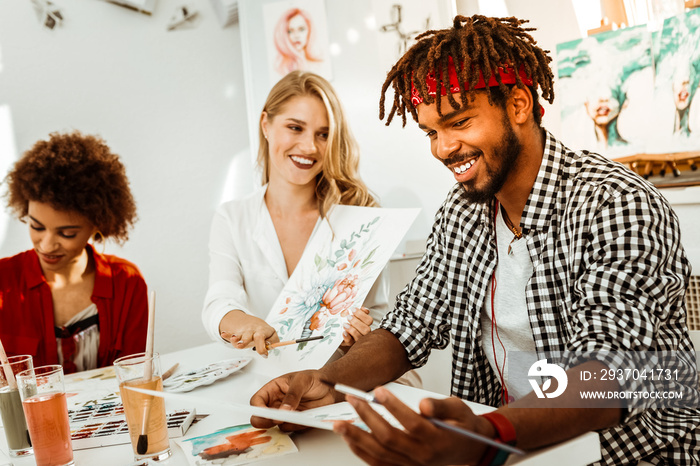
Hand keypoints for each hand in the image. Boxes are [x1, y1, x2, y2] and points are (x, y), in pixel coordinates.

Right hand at [219, 310, 278, 355]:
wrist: (254, 323)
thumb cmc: (263, 332)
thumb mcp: (272, 335)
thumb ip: (273, 342)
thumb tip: (268, 348)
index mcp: (261, 331)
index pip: (261, 338)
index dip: (262, 348)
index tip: (264, 355)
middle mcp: (252, 331)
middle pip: (248, 335)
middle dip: (244, 341)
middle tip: (241, 345)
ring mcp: (244, 332)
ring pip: (239, 335)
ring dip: (236, 338)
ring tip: (234, 339)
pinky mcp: (237, 333)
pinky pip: (231, 334)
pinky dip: (227, 335)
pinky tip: (224, 334)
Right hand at [249, 370, 337, 430]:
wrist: (329, 387)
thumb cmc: (314, 379)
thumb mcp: (302, 380)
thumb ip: (293, 395)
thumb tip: (283, 410)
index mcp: (273, 389)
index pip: (257, 401)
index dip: (258, 408)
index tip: (266, 412)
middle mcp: (276, 403)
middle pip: (261, 417)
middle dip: (266, 421)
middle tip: (278, 420)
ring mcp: (285, 413)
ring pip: (276, 426)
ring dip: (286, 423)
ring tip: (299, 414)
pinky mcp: (295, 421)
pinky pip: (292, 429)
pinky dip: (298, 426)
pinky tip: (307, 416)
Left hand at [333, 387, 491, 464]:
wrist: (469, 448)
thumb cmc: (462, 426)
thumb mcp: (459, 409)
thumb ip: (442, 406)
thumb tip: (424, 404)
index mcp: (437, 439)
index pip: (412, 424)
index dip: (394, 407)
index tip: (379, 391)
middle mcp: (422, 456)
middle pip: (389, 439)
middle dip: (367, 418)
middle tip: (353, 399)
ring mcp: (412, 464)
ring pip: (380, 454)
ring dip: (357, 438)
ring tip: (339, 424)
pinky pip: (379, 463)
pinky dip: (362, 452)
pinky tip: (350, 439)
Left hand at [340, 307, 372, 349]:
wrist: (338, 331)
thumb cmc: (347, 321)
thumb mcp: (351, 314)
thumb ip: (357, 311)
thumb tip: (362, 308)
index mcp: (365, 324)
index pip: (369, 320)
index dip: (362, 315)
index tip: (353, 309)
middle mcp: (363, 332)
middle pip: (366, 329)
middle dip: (357, 322)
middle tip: (348, 317)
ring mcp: (357, 339)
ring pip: (360, 337)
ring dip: (352, 330)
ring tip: (345, 324)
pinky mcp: (350, 343)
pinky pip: (350, 342)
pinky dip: (347, 337)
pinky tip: (343, 332)